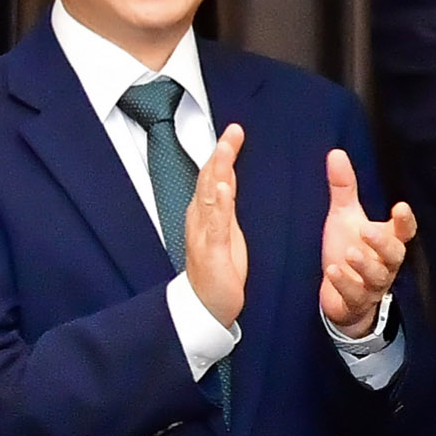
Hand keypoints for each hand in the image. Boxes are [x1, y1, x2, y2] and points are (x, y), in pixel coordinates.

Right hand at [182, 123, 250, 326]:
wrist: (205, 305)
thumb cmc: (217, 268)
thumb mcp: (225, 230)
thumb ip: (225, 205)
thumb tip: (228, 178)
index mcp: (206, 213)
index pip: (214, 176)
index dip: (223, 153)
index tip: (235, 131)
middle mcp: (201, 218)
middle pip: (209, 179)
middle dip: (220, 154)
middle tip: (231, 131)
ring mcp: (204, 233)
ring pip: (210, 195)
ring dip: (218, 170)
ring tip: (226, 149)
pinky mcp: (211, 251)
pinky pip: (215, 224)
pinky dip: (219, 204)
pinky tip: (224, 188)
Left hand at [315, 148, 416, 339]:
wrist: (341, 296)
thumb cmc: (348, 250)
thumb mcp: (344, 217)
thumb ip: (344, 188)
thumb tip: (335, 152)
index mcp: (387, 241)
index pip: (404, 231)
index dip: (405, 221)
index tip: (401, 206)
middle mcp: (385, 264)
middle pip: (395, 255)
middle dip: (382, 243)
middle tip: (367, 229)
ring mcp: (372, 285)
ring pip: (377, 277)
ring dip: (364, 264)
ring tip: (349, 252)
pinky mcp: (356, 301)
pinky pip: (355, 295)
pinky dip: (345, 284)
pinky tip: (332, 271)